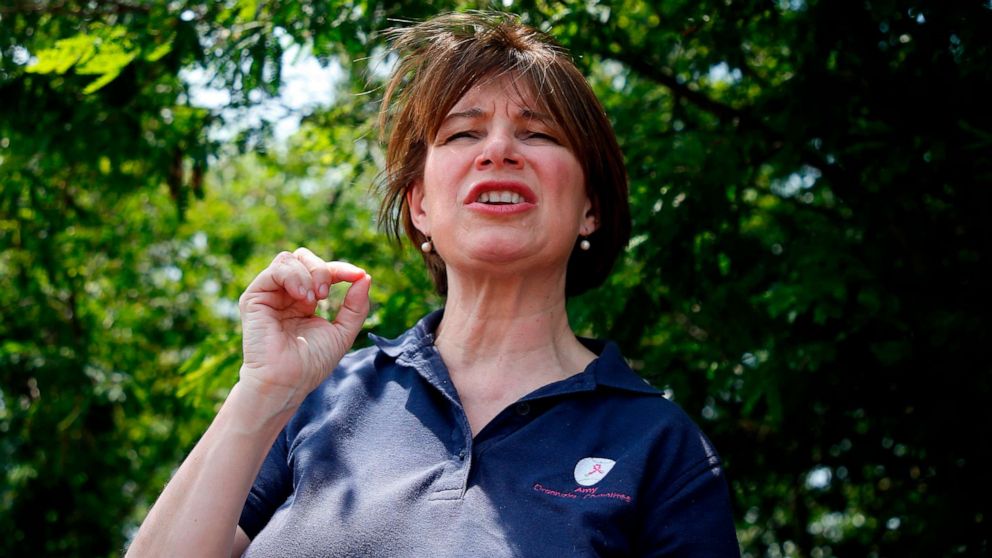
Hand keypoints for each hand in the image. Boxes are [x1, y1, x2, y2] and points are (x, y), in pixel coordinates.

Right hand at [237, 248, 370, 407]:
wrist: (288, 381)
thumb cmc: (312, 363)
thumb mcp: (343, 332)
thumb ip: (356, 306)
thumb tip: (365, 277)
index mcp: (304, 300)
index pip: (323, 271)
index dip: (341, 269)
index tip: (358, 275)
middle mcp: (286, 294)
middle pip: (304, 258)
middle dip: (322, 269)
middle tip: (326, 294)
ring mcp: (270, 295)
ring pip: (290, 259)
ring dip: (309, 273)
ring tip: (314, 298)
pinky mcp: (254, 298)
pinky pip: (275, 270)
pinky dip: (293, 276)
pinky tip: (302, 297)